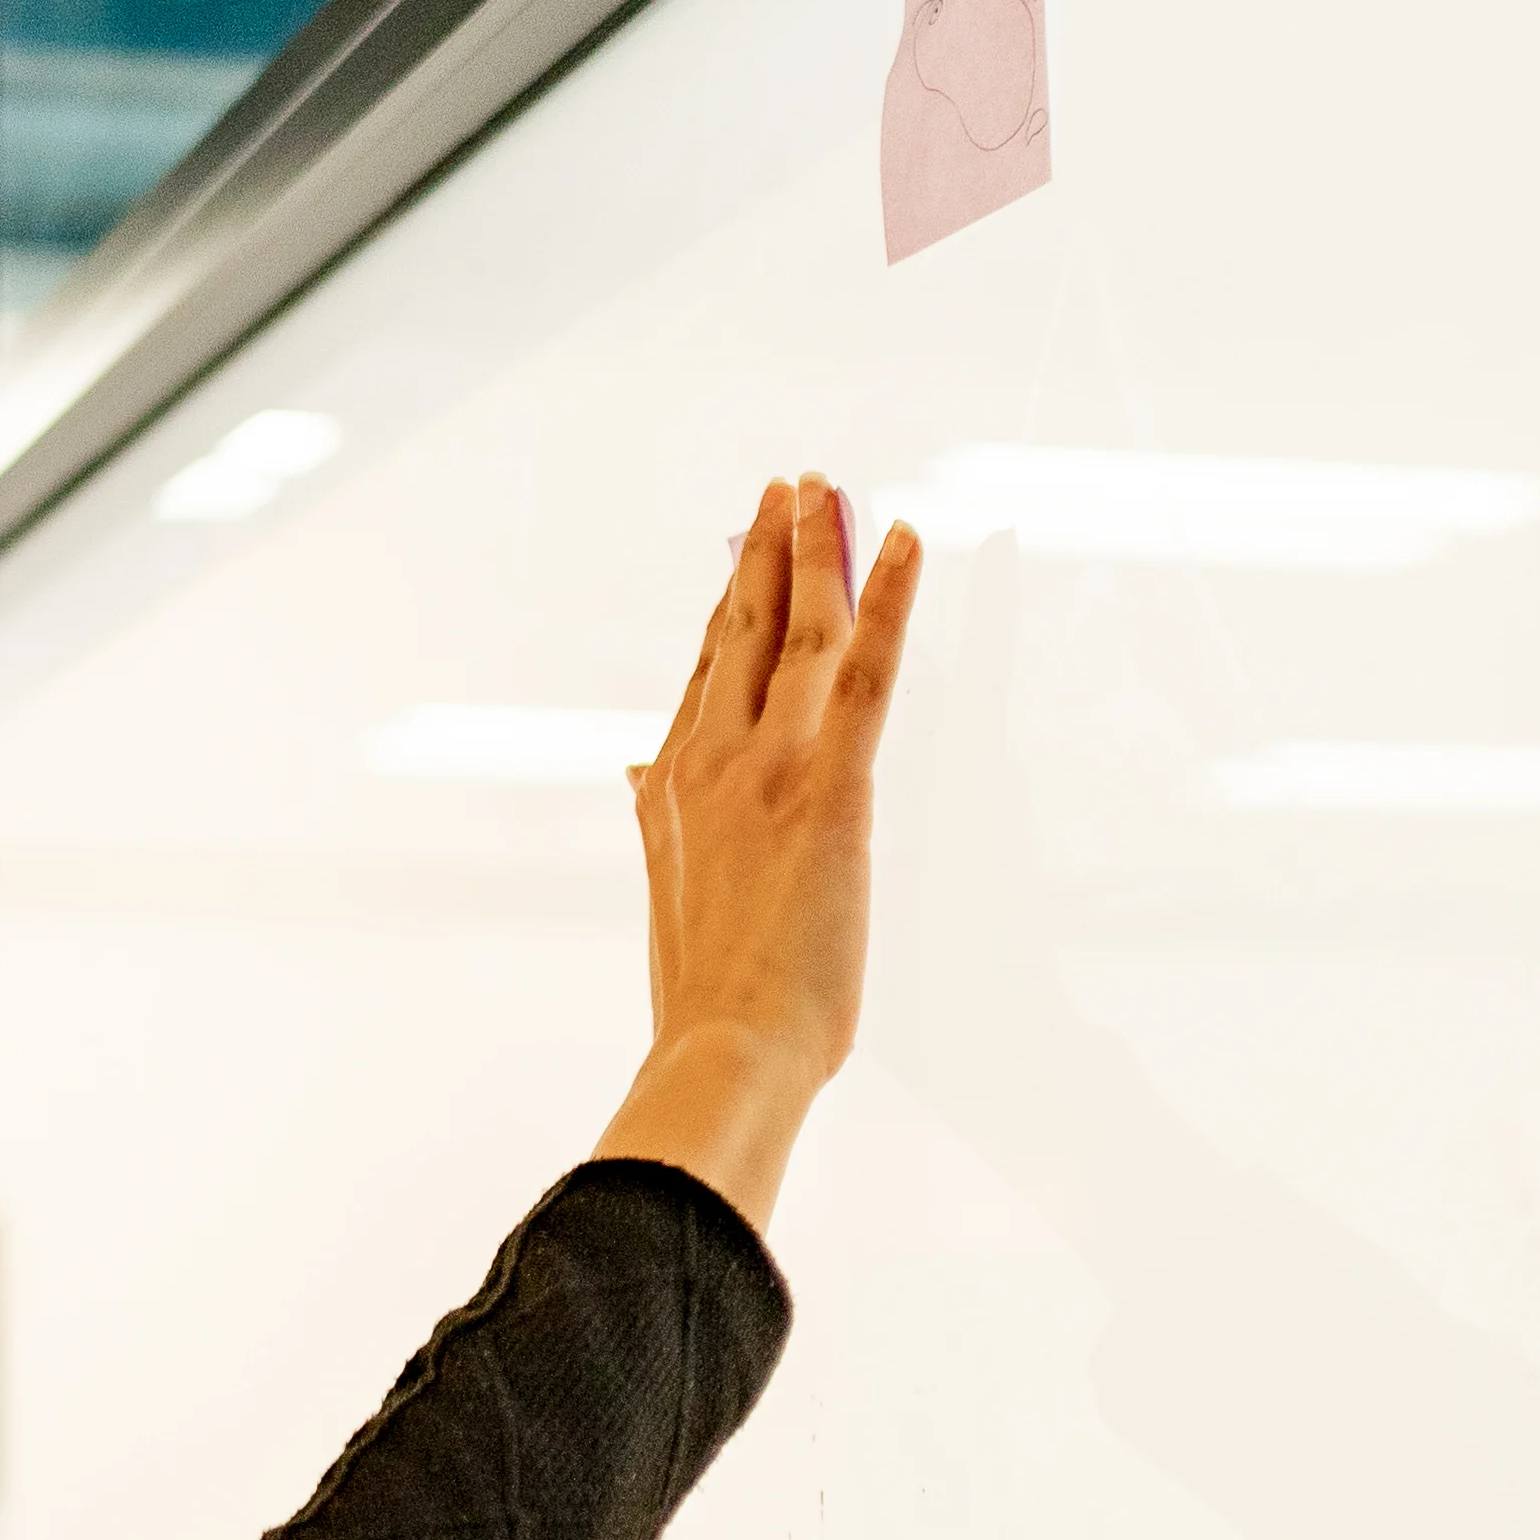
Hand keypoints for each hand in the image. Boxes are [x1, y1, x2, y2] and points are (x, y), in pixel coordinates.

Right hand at [595, 473, 922, 1228]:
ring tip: (831, 491)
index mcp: (673, 789)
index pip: (706, 672)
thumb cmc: (707, 1000)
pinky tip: (903, 541)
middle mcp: (708, 760)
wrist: (725, 1051)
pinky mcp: (828, 787)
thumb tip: (636, 767)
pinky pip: (864, 671)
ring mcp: (765, 768)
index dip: (727, 603)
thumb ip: (655, 818)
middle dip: (765, 551)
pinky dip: (886, 599)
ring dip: (816, 549)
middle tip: (788, 488)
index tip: (742, 551)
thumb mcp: (668, 892)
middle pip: (739, 629)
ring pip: (796, 630)